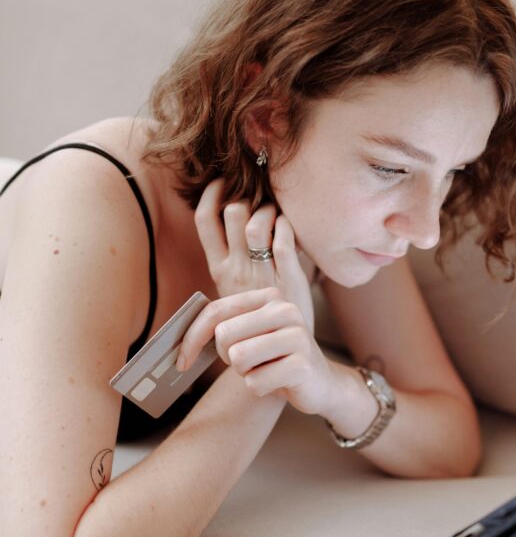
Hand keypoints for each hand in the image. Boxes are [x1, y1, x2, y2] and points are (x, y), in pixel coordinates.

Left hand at [176, 286, 335, 415]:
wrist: (321, 383)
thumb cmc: (278, 358)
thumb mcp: (252, 334)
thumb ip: (223, 326)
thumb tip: (180, 341)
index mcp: (270, 297)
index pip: (216, 311)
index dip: (192, 338)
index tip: (181, 360)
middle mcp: (285, 310)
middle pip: (224, 335)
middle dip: (228, 357)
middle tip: (249, 362)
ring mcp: (297, 337)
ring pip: (238, 358)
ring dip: (246, 373)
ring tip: (266, 369)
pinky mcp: (301, 365)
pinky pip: (254, 382)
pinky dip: (259, 388)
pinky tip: (278, 382)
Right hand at [194, 179, 312, 330]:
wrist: (278, 353)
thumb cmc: (258, 315)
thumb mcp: (234, 289)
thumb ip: (231, 257)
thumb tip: (232, 216)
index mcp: (219, 270)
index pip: (205, 221)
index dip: (211, 194)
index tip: (222, 183)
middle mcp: (236, 269)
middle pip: (233, 212)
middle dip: (248, 197)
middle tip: (260, 202)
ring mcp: (262, 273)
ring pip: (258, 222)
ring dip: (270, 209)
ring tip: (276, 215)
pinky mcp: (288, 277)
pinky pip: (285, 238)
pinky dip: (288, 225)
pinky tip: (289, 229)